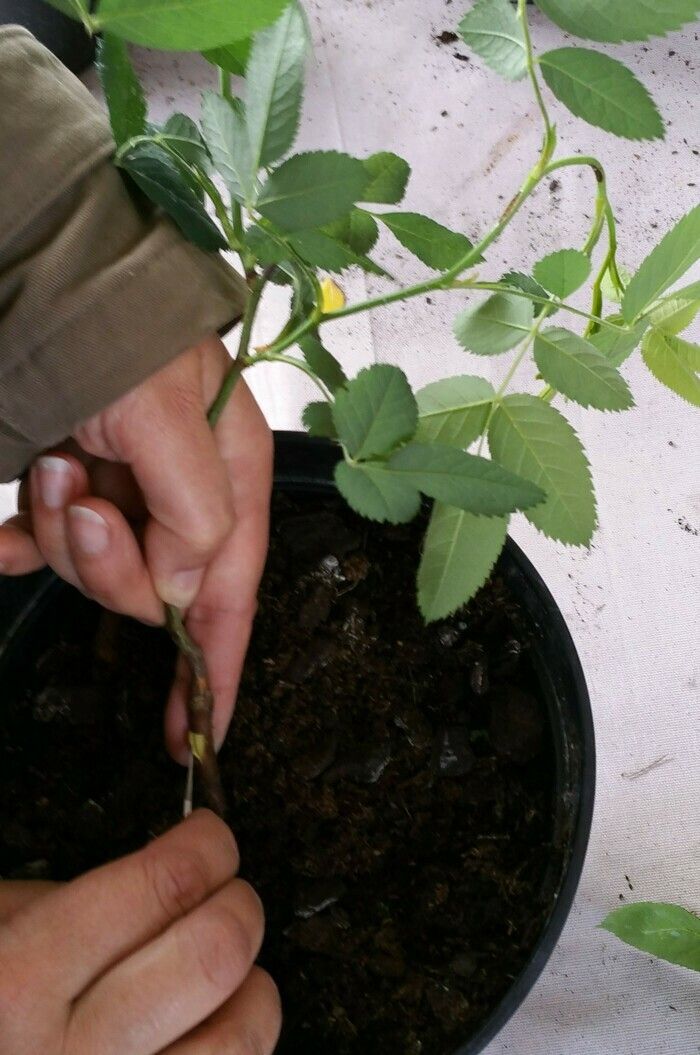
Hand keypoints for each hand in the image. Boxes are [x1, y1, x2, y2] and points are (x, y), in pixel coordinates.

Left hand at [0, 336, 272, 760]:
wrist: (25, 273)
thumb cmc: (106, 334)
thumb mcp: (164, 416)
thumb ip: (195, 511)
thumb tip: (184, 589)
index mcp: (230, 470)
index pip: (234, 590)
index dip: (219, 669)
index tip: (198, 738)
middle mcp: (183, 486)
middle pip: (158, 586)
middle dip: (108, 565)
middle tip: (78, 498)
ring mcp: (123, 489)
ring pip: (97, 569)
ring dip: (62, 535)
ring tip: (48, 467)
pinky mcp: (71, 483)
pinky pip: (47, 547)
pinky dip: (24, 544)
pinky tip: (9, 521)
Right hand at [0, 811, 280, 1054]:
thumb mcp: (4, 923)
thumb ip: (84, 899)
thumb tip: (182, 870)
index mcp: (21, 977)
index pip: (164, 884)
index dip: (207, 846)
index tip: (210, 839)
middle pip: (212, 955)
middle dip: (239, 907)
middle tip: (229, 894)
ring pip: (236, 1042)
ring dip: (251, 991)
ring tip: (232, 972)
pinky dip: (232, 1045)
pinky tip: (209, 1028)